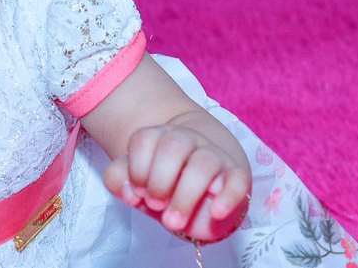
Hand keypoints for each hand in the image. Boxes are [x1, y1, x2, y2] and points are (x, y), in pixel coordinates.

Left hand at [103, 124, 250, 242]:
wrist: (204, 193)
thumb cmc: (165, 187)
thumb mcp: (138, 186)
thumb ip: (120, 181)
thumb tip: (129, 191)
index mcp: (160, 137)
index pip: (144, 138)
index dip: (136, 169)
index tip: (138, 192)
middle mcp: (188, 140)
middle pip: (173, 146)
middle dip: (159, 182)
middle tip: (155, 206)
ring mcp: (214, 156)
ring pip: (203, 163)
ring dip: (185, 196)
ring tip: (172, 221)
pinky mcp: (237, 177)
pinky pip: (237, 181)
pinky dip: (228, 197)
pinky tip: (215, 212)